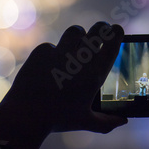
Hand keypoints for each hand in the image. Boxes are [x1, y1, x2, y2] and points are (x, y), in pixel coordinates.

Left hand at [0, 22, 127, 148]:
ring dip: (78, 35)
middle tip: (101, 29)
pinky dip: (52, 52)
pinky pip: (51, 45)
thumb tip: (123, 121)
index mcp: (95, 74)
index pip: (113, 42)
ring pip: (75, 31)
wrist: (26, 116)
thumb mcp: (85, 122)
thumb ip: (106, 122)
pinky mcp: (41, 51)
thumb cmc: (58, 120)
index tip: (117, 30)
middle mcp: (80, 60)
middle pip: (98, 29)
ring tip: (76, 42)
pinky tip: (48, 65)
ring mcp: (60, 53)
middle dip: (101, 27)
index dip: (117, 32)